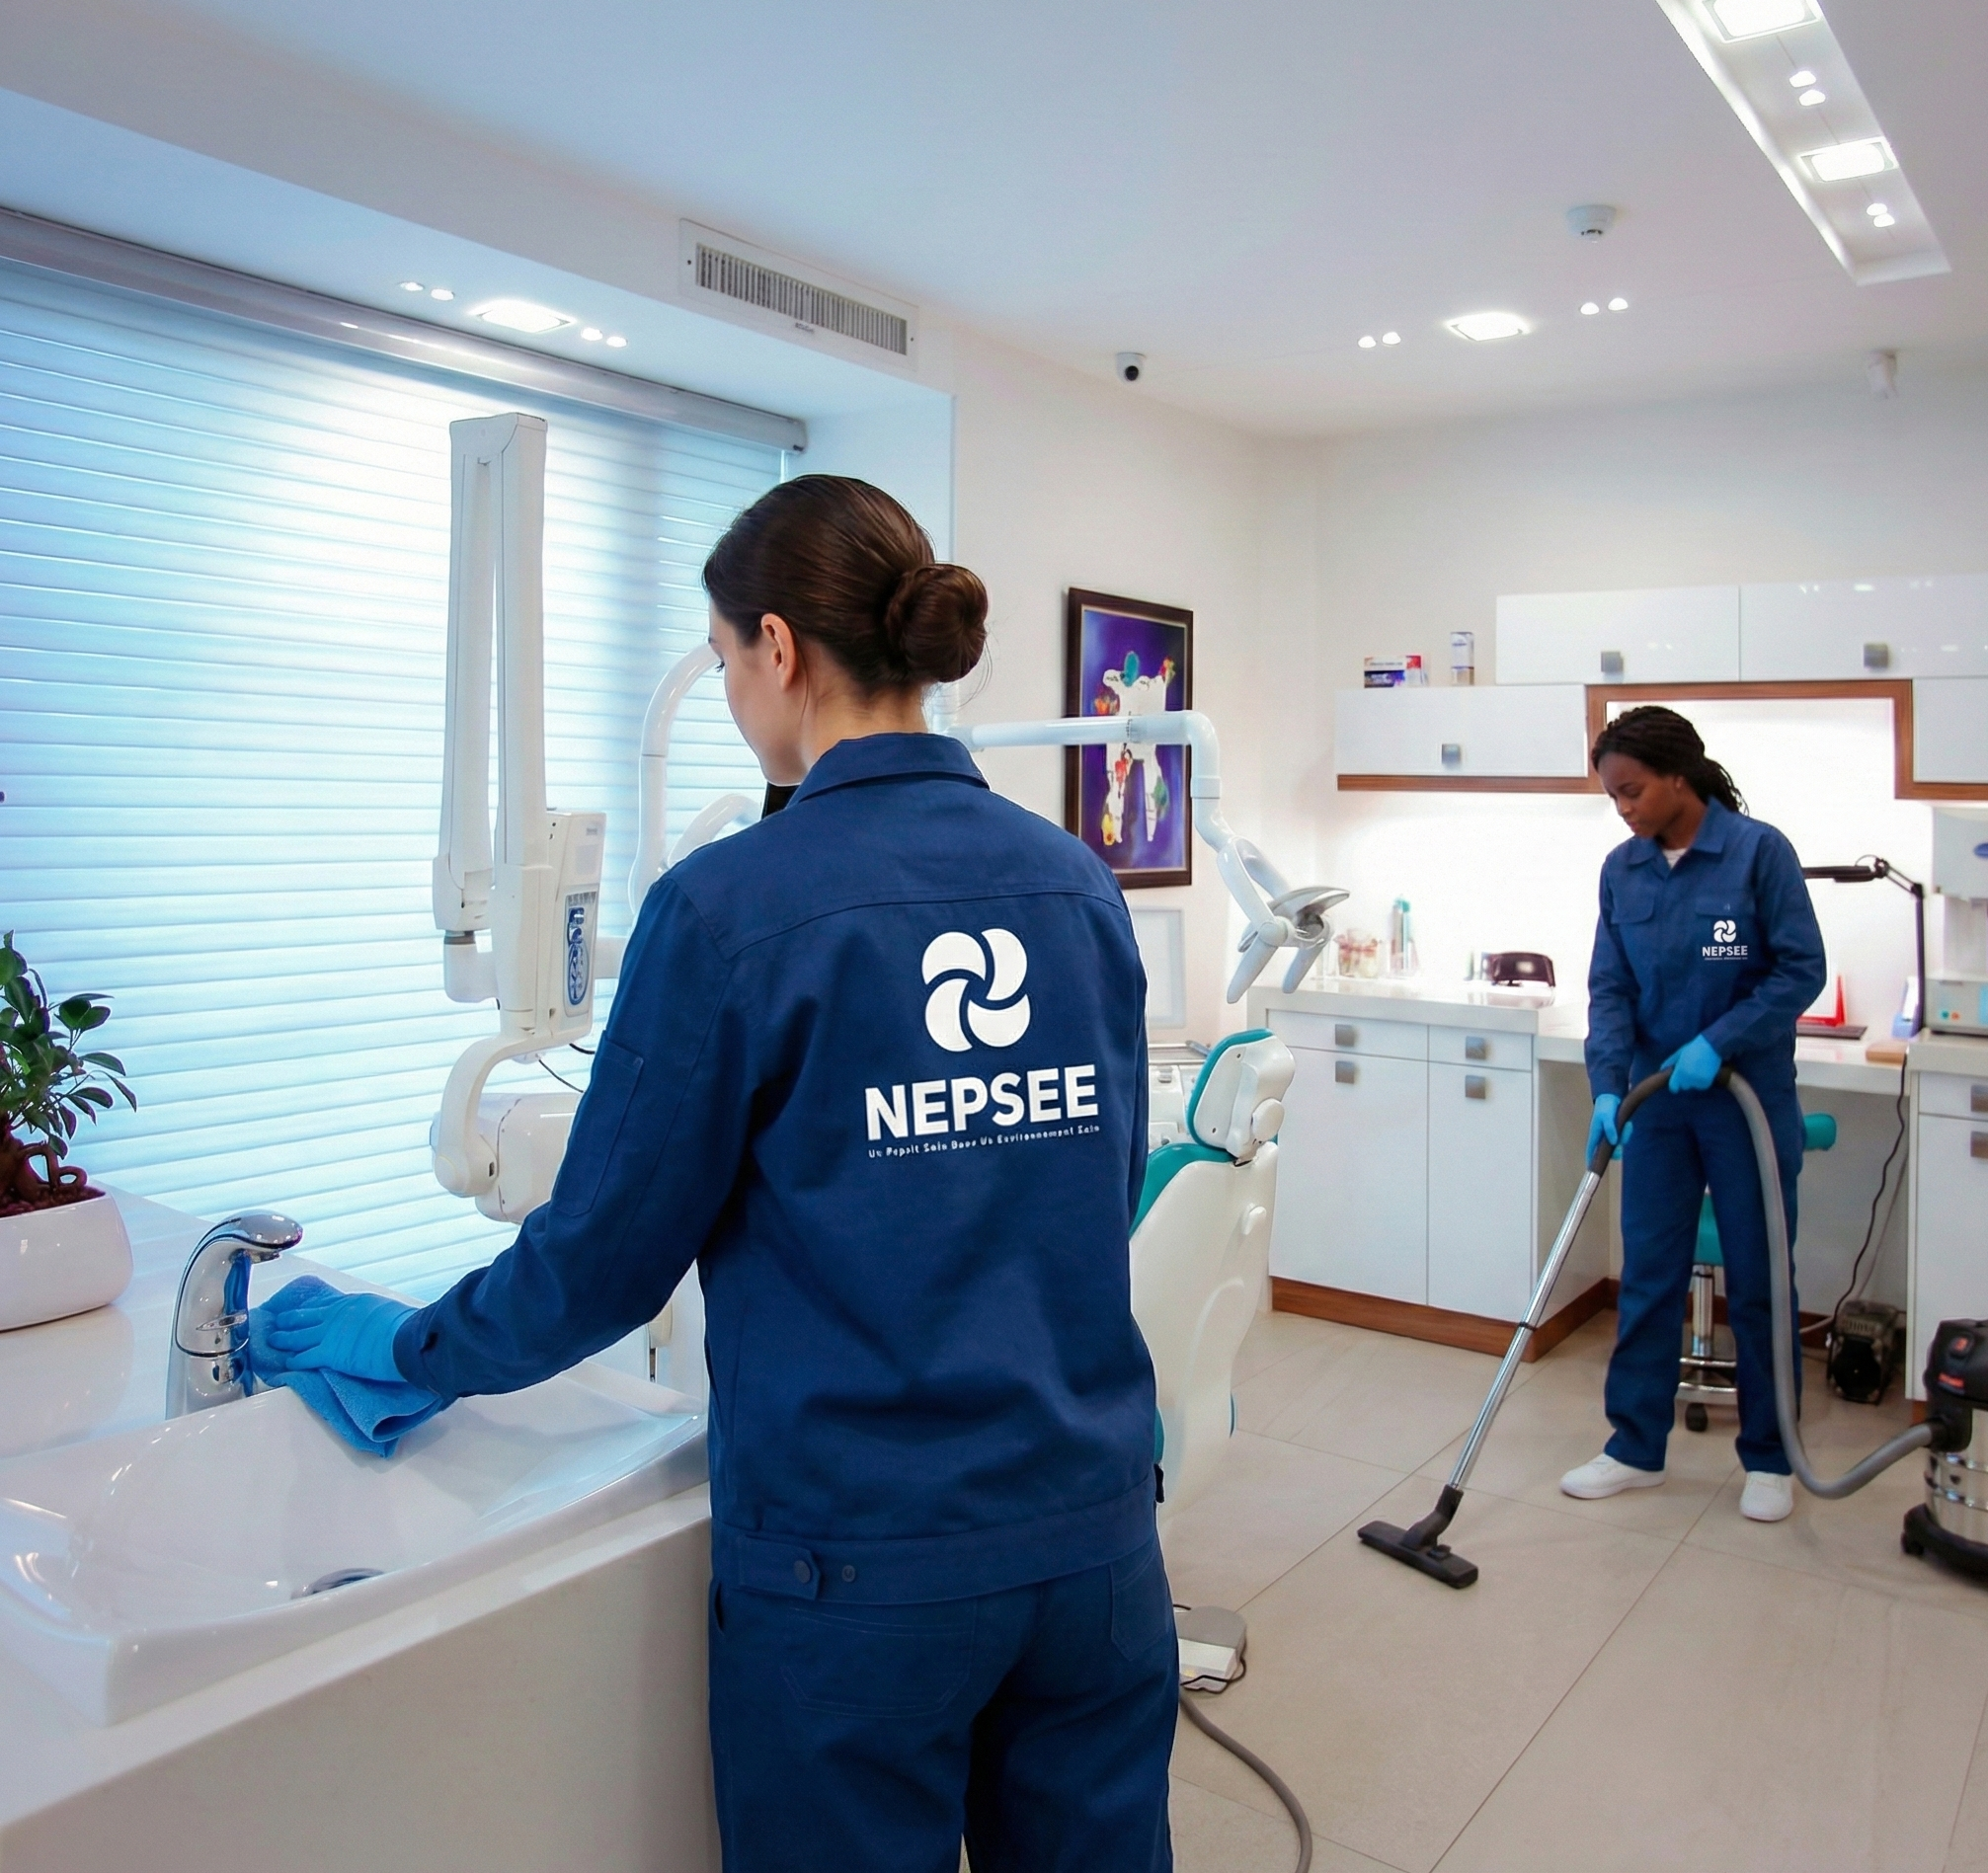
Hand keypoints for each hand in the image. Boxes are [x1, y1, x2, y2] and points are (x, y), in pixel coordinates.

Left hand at [260, 1285, 411, 1383]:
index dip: (311, 1308)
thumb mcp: (388, 1311)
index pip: (325, 1304)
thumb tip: (378, 1324)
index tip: (304, 1308)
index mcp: (352, 1302)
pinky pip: (304, 1358)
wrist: (404, 1339)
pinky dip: (294, 1361)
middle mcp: (336, 1315)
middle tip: (280, 1321)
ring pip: (298, 1336)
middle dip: (291, 1319)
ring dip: (284, 1339)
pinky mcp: (328, 1354)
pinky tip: (288, 1364)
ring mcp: (330, 1334)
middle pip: (306, 1317)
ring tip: (274, 1340)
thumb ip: (374, 1317)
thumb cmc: (405, 1326)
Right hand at [1586, 1094, 1631, 1160]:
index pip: (1591, 1151)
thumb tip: (1614, 1142)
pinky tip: (1628, 1124)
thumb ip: (1610, 1128)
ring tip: (1627, 1126)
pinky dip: (1627, 1132)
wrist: (1612, 1097)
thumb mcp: (1606, 1116)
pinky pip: (1624, 1136)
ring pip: (1619, 1144)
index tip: (1593, 1170)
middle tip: (1621, 1149)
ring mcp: (1611, 1134)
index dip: (1591, 1161)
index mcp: (1595, 1135)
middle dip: (1616, 1151)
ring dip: (1624, 1137)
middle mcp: (1602, 1137)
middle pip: (1608, 1151)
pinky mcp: (1618, 1131)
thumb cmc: (1605, 1107)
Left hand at [1664, 1034, 1722, 1093]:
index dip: (1674, 1085)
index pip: (1673, 1087)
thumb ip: (1670, 1062)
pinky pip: (1702, 1086)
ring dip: (1694, 1081)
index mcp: (1679, 1071)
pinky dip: (1703, 1081)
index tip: (1677, 1083)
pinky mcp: (1707, 1082)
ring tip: (1698, 1070)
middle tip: (1690, 1071)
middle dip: (1685, 1081)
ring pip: (1693, 1086)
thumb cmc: (1693, 1048)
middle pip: (1684, 1086)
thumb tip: (1662, 1069)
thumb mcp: (1679, 1053)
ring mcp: (1698, 1080)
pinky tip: (1704, 1072)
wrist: (1711, 1046)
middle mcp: (1688, 1078)